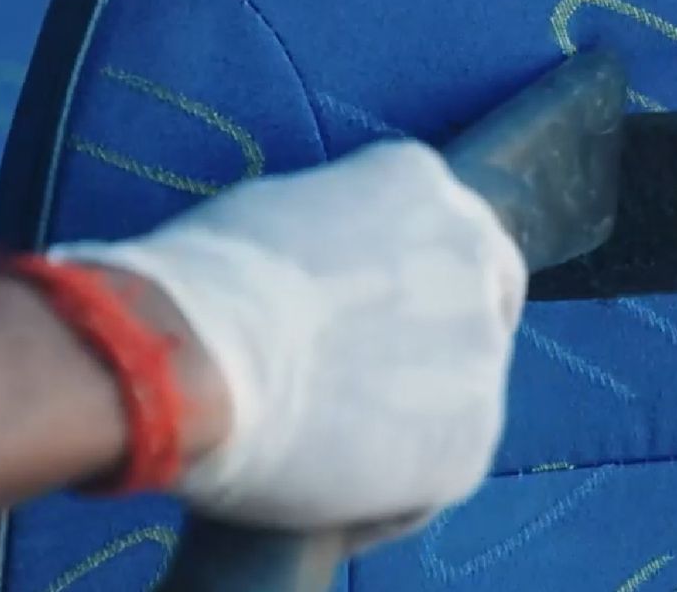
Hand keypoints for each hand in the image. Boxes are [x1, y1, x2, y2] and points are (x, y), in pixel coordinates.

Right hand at [49, 140, 526, 547]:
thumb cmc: (200, 287)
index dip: (410, 285)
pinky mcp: (471, 442)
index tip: (376, 321)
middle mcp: (475, 257)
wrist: (193, 363)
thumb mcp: (273, 219)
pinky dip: (387, 490)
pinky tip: (323, 493)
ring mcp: (483, 353)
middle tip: (361, 387)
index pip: (445, 236)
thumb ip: (331, 242)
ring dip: (403, 420)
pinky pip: (432, 473)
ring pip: (455, 397)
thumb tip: (326, 272)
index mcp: (420, 184)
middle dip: (429, 347)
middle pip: (473, 309)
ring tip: (318, 445)